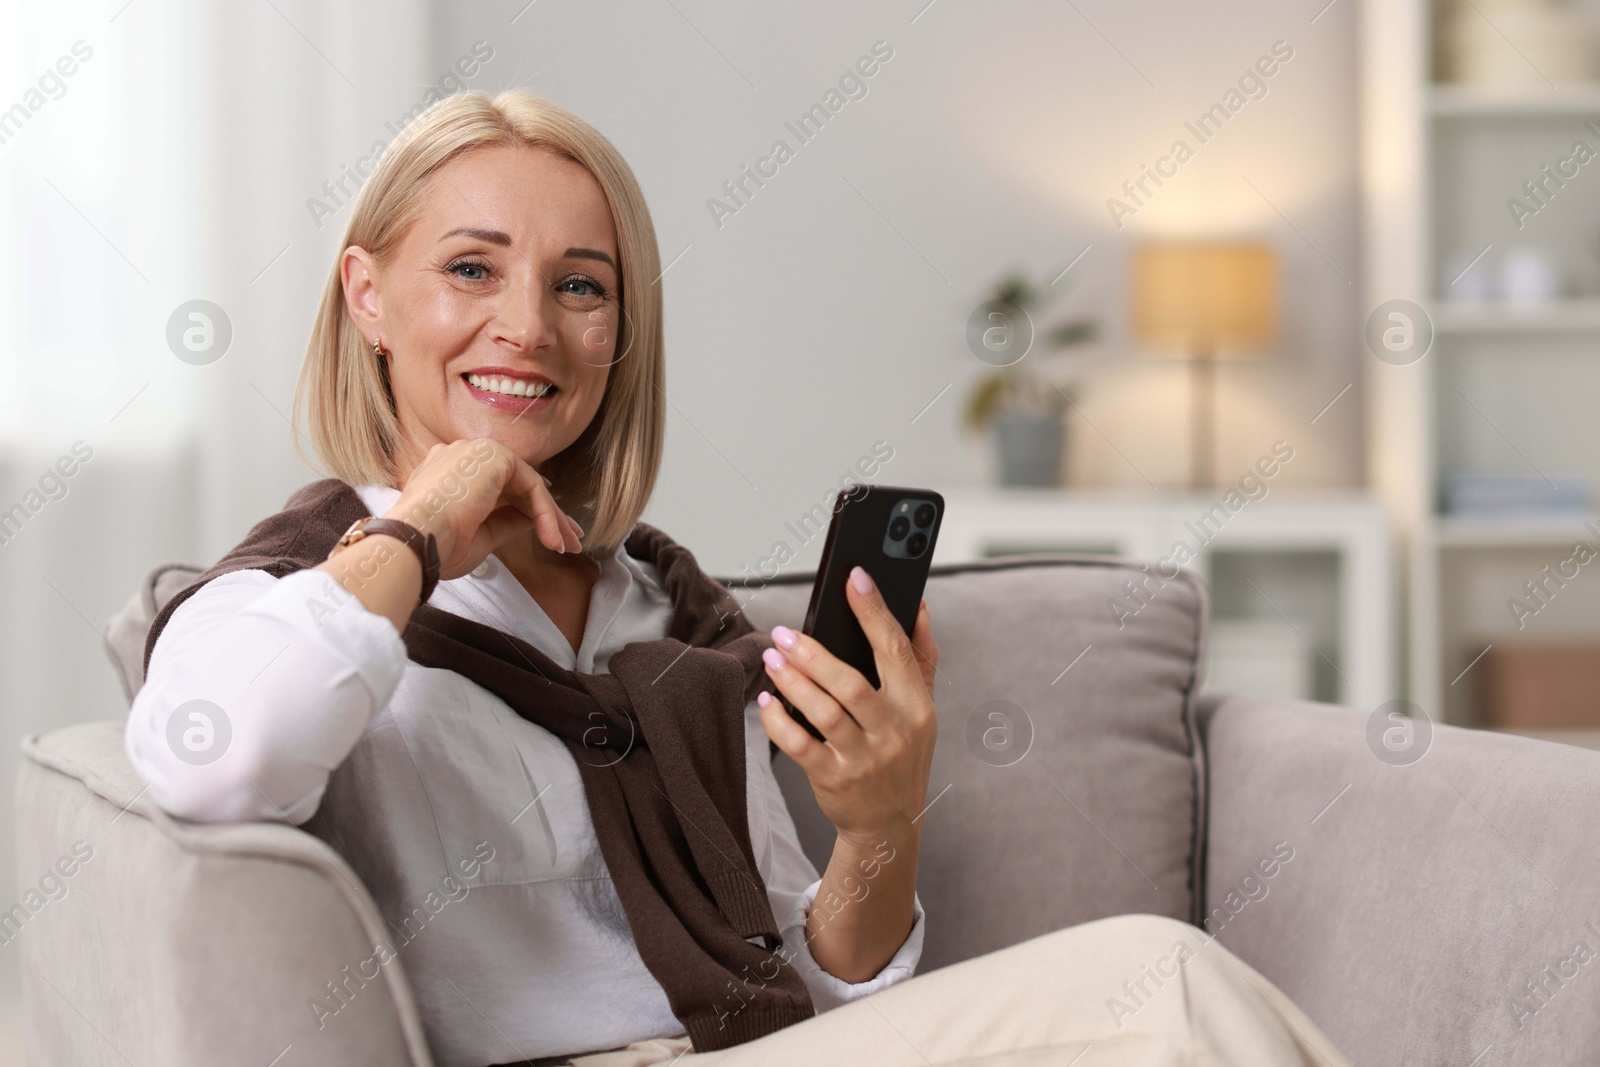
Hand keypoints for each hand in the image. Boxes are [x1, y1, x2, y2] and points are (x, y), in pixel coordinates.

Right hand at [384, 438, 583, 579]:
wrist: (415, 542)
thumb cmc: (437, 547)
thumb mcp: (481, 535)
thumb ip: (507, 520)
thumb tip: (533, 518)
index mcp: (450, 472)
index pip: (499, 488)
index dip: (528, 511)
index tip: (551, 535)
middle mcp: (462, 455)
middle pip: (517, 484)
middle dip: (548, 514)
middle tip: (571, 541)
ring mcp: (475, 451)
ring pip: (527, 483)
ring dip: (551, 516)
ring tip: (567, 545)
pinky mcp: (492, 455)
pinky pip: (531, 484)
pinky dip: (545, 511)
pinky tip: (552, 537)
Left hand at [757, 566, 938, 846]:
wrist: (891, 823)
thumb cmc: (903, 752)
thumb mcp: (923, 708)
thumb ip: (921, 656)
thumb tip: (918, 605)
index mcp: (916, 706)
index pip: (895, 650)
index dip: (875, 611)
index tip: (855, 577)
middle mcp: (893, 731)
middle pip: (851, 685)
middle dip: (814, 655)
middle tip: (785, 633)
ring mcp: (864, 758)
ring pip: (824, 713)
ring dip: (793, 682)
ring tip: (772, 658)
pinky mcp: (834, 779)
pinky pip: (800, 746)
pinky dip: (779, 723)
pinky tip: (767, 702)